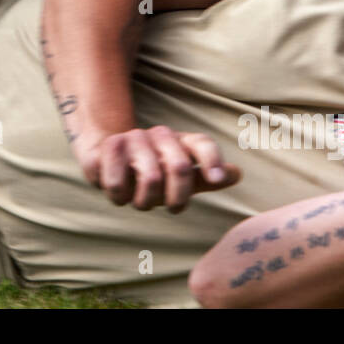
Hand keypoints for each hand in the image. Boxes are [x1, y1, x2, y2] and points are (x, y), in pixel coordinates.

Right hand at [75, 126, 240, 212]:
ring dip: (145, 201)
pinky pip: (118, 182)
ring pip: (151, 178)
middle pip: (180, 166)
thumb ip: (207, 177)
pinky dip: (120, 196)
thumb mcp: (181, 178)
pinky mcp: (109, 146)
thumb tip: (237, 174)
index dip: (212, 159)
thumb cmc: (151, 172)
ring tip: (139, 201)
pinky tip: (119, 192)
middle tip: (171, 207)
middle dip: (177, 197)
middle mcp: (159, 135)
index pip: (202, 144)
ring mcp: (134, 138)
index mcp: (181, 142)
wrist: (106, 157)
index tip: (217, 179)